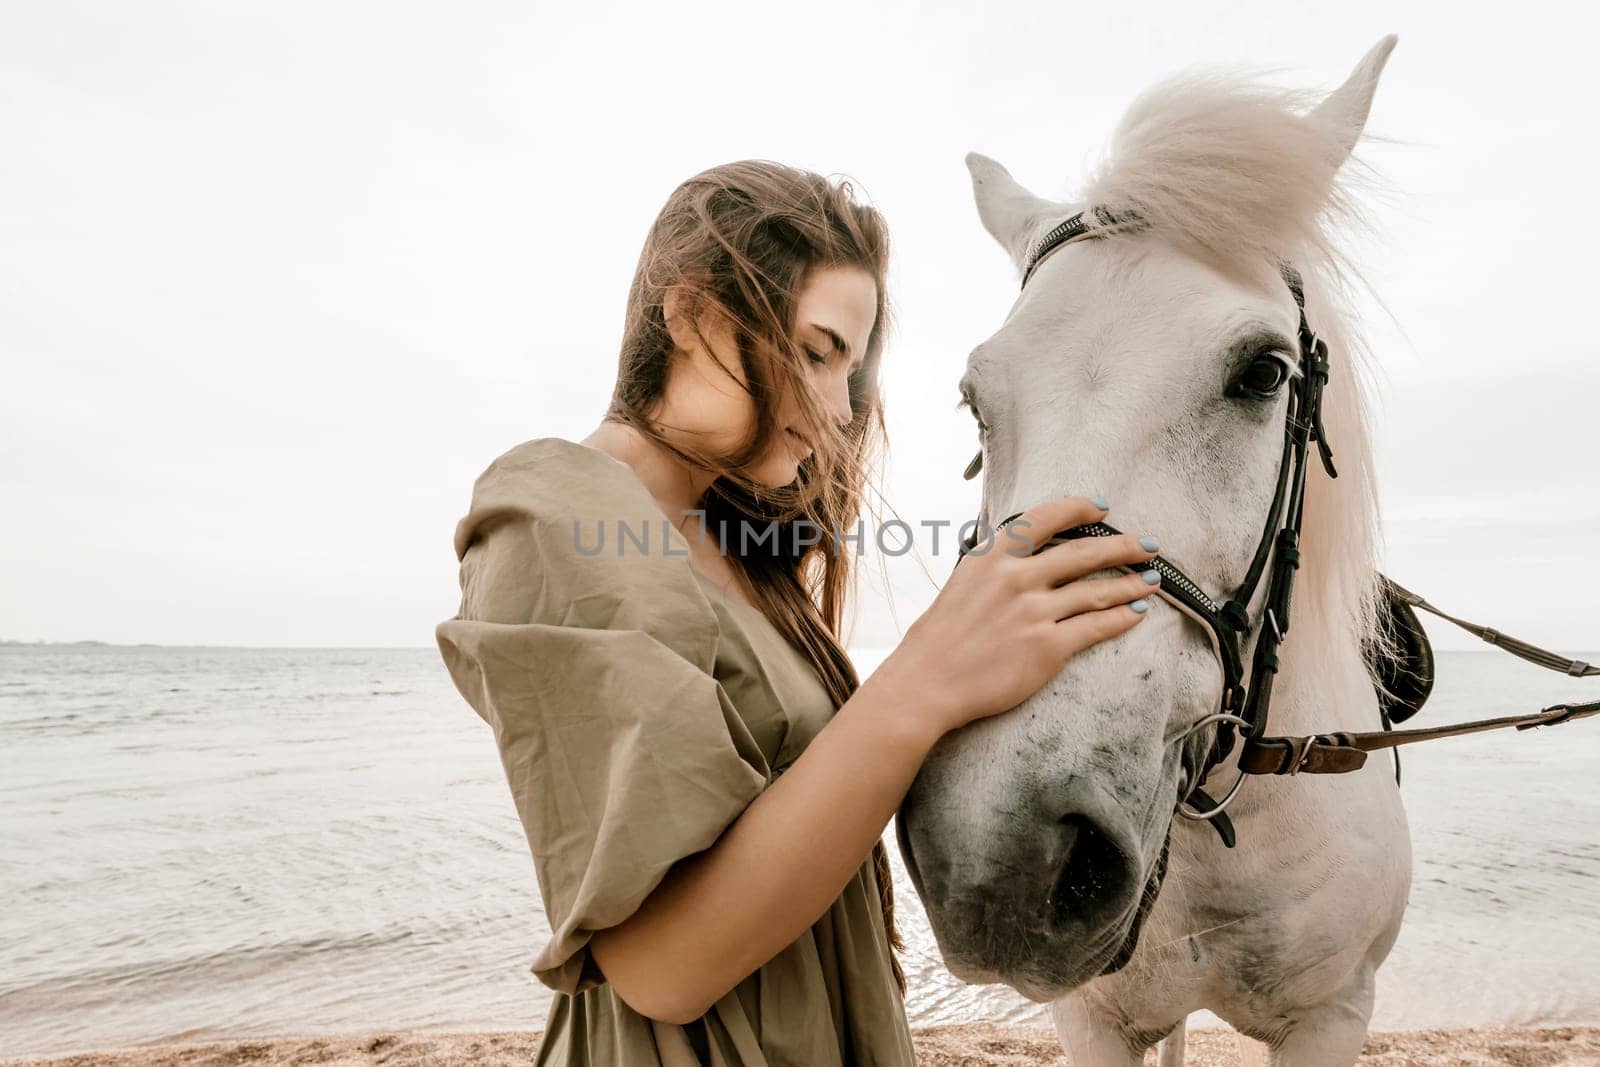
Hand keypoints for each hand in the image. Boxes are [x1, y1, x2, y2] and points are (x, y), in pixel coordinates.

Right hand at [876, 496, 1159, 740]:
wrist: (925, 684)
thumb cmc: (936, 641)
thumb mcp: (960, 585)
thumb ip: (993, 568)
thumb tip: (1019, 558)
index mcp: (990, 556)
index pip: (1044, 519)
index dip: (1079, 508)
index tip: (1102, 506)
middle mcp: (1015, 578)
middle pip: (1083, 553)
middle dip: (1123, 547)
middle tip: (1148, 545)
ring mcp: (1033, 612)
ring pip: (1097, 591)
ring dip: (1131, 584)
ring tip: (1152, 580)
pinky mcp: (1047, 647)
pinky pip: (1096, 627)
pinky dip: (1122, 617)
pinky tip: (1137, 612)